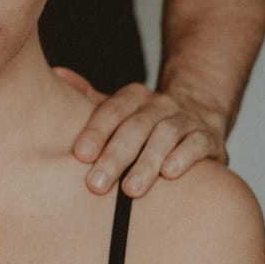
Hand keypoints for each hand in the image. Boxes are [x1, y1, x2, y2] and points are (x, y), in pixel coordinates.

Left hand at [53, 67, 227, 196]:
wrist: (198, 114)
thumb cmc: (145, 121)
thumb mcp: (117, 108)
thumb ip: (88, 96)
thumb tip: (56, 73)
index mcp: (133, 97)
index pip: (112, 110)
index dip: (96, 131)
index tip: (80, 155)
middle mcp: (159, 104)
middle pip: (135, 127)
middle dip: (115, 156)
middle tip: (97, 184)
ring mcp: (185, 119)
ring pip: (165, 136)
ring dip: (147, 163)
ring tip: (131, 190)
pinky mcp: (207, 138)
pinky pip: (197, 144)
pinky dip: (184, 157)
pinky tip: (170, 174)